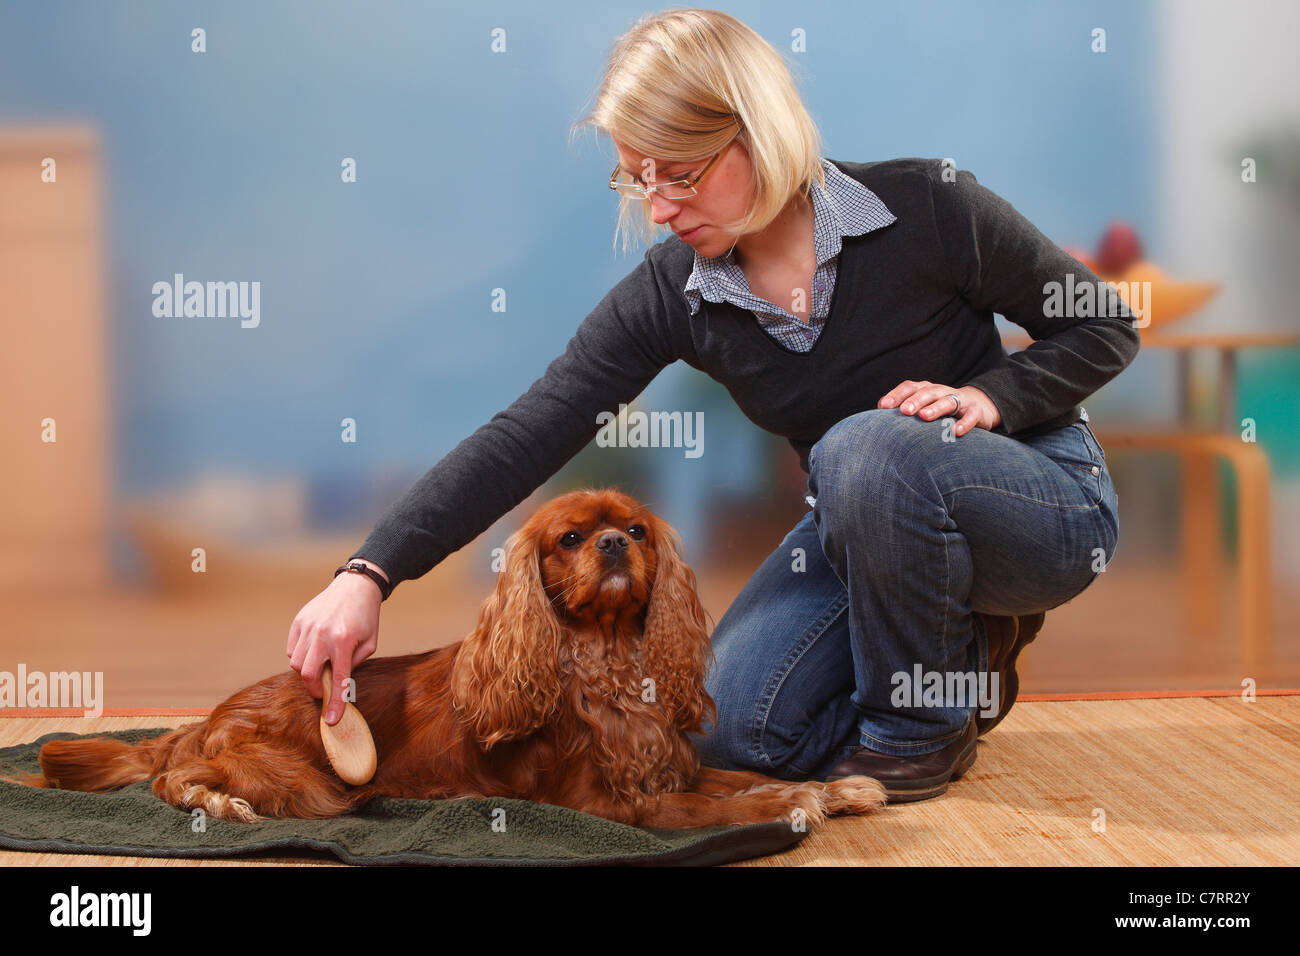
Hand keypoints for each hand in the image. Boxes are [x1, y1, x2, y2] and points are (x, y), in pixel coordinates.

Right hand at [286, 565, 385, 723]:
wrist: (355, 586)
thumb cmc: (366, 617)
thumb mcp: (370, 643)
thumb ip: (354, 665)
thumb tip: (337, 685)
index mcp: (345, 640)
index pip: (337, 679)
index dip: (334, 702)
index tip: (331, 720)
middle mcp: (323, 633)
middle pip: (307, 674)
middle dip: (314, 689)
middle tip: (322, 690)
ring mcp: (308, 626)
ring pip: (296, 663)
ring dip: (307, 672)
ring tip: (321, 665)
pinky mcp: (299, 621)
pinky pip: (292, 649)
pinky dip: (300, 657)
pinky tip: (314, 651)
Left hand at [878, 380, 1001, 435]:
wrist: (978, 407)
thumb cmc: (942, 410)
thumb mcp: (924, 407)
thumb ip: (904, 410)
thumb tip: (877, 419)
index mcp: (926, 389)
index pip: (909, 387)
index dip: (896, 394)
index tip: (883, 406)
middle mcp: (942, 391)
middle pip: (927, 392)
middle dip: (915, 400)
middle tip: (904, 411)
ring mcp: (960, 400)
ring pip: (948, 401)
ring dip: (935, 408)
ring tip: (924, 417)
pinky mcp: (975, 411)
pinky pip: (970, 416)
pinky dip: (964, 423)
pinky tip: (956, 432)